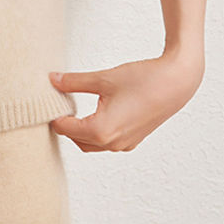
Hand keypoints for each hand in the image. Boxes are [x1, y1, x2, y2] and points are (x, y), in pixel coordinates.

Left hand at [47, 51, 204, 151]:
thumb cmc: (142, 80)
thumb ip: (73, 82)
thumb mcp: (102, 78)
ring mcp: (124, 145)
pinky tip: (94, 112)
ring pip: (90, 144)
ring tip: (73, 107)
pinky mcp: (133, 140)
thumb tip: (52, 80)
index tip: (46, 99)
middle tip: (57, 103)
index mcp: (100, 131)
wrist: (176, 82)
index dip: (53, 113)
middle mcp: (112, 144)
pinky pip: (106, 142)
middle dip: (64, 124)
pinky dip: (95, 132)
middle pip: (75, 139)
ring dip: (79, 130)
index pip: (63, 128)